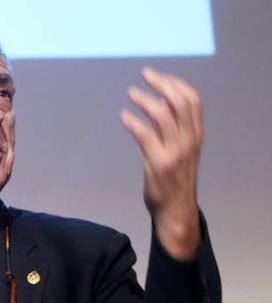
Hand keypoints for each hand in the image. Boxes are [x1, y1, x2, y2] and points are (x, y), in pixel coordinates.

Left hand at [120, 67, 201, 260]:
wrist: (176, 211)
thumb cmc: (176, 179)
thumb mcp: (183, 150)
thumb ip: (176, 129)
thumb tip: (163, 102)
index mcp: (196, 135)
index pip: (193, 100)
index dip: (176, 83)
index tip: (159, 76)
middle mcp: (189, 140)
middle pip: (179, 101)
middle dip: (162, 83)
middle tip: (144, 75)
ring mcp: (175, 152)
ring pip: (163, 115)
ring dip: (145, 100)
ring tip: (131, 93)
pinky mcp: (159, 164)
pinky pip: (146, 136)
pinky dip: (133, 122)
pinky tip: (124, 116)